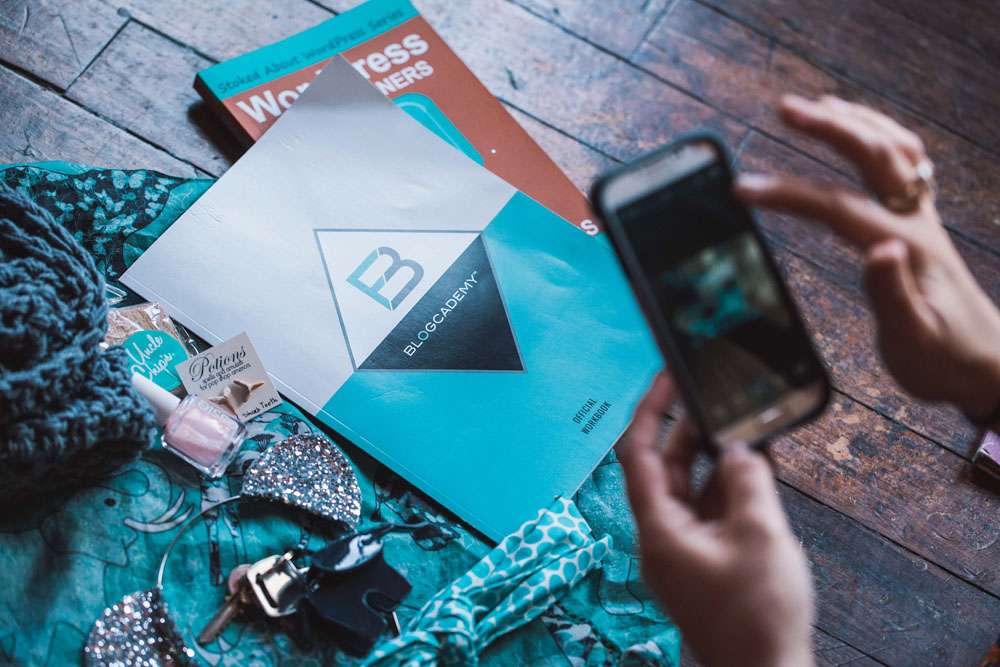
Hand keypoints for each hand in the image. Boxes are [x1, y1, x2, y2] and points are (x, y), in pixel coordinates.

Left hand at [619, 373, 814, 666]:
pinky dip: (731, 488)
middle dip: (690, 430)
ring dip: (717, 458)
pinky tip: (757, 467)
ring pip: (693, 489)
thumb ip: (747, 481)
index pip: (639, 453)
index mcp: (659, 530)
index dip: (650, 410)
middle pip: (667, 468)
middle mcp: (663, 537)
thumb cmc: (758, 619)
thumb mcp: (760, 535)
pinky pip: (712, 512)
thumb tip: (739, 448)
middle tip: (714, 396)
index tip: (665, 377)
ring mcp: (685, 551)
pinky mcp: (706, 562)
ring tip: (744, 425)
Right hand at [735, 95, 999, 422]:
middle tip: (785, 107)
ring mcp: (924, 218)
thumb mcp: (914, 340)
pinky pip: (907, 164)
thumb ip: (893, 295)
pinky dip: (881, 137)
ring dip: (857, 120)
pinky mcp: (923, 224)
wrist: (987, 367)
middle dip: (829, 127)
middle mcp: (919, 221)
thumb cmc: (944, 360)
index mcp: (909, 247)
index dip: (787, 194)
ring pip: (896, 149)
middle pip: (875, 155)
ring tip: (818, 104)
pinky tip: (861, 134)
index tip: (742, 189)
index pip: (837, 208)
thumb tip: (878, 250)